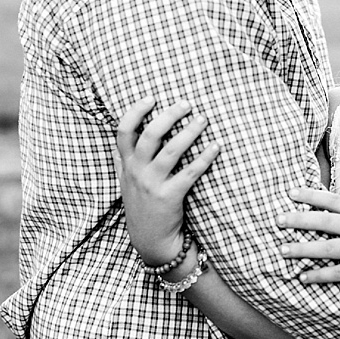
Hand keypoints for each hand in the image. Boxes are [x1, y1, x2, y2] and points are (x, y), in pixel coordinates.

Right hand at [115, 98, 219, 264]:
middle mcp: (136, 172)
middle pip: (149, 135)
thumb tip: (127, 131)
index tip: (151, 97)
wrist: (150, 240)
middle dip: (169, 115)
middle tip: (187, 104)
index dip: (135, 112)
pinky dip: (204, 157)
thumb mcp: (126, 181)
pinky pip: (190, 172)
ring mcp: (152, 185)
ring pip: (171, 151)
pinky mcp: (169, 197)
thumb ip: (125, 158)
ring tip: (203, 119)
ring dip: (189, 131)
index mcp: (126, 165)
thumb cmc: (143, 205)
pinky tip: (216, 146)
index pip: (123, 132)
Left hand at [278, 188, 339, 291]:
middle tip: (278, 219)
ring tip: (282, 250)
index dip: (312, 195)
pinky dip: (320, 275)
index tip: (290, 192)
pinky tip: (303, 277)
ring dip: (304, 249)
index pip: (334, 201)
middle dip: (300, 219)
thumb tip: (327, 216)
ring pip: (329, 247)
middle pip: (327, 221)